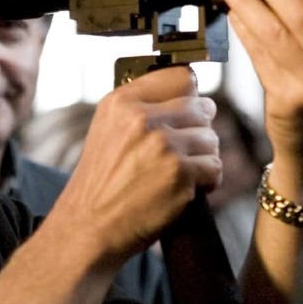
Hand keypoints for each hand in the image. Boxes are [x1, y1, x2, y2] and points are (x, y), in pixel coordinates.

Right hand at [51, 66, 221, 266]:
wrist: (88, 227)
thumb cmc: (100, 183)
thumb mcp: (107, 130)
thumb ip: (140, 108)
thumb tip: (188, 95)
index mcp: (121, 101)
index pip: (181, 76)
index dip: (190, 95)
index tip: (188, 111)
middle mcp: (142, 117)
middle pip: (201, 108)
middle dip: (198, 131)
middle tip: (183, 152)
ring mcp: (163, 145)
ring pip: (211, 139)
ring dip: (203, 158)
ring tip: (179, 173)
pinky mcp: (179, 174)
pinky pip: (214, 167)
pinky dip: (206, 182)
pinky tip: (185, 189)